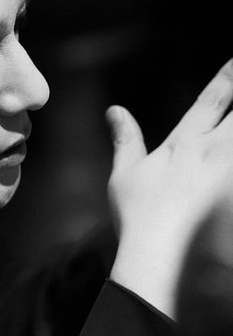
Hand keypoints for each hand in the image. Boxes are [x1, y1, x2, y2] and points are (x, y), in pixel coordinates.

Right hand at [105, 58, 232, 317]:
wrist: (158, 257)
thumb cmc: (138, 218)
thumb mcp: (124, 176)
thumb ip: (125, 140)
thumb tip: (114, 111)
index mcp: (184, 143)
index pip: (211, 101)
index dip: (228, 78)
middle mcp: (214, 152)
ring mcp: (230, 174)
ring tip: (232, 144)